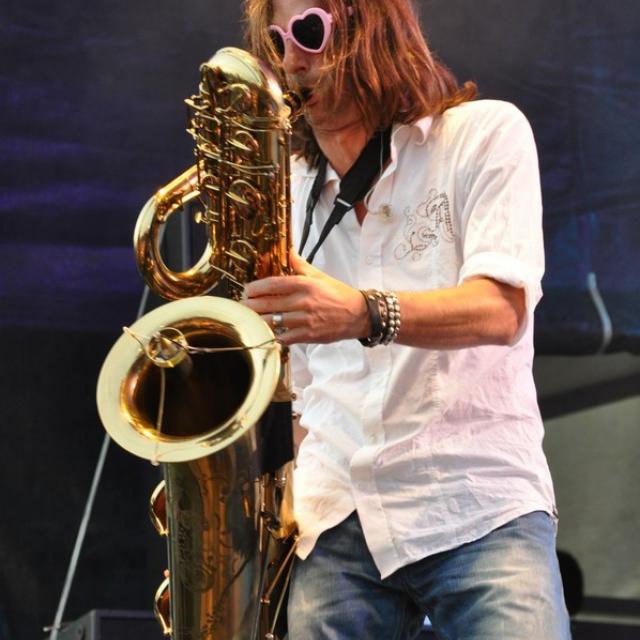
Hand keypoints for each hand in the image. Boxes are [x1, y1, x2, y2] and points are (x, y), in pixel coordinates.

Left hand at [242, 251, 368, 344]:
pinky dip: (274, 336)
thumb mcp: (320, 276)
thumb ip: (302, 266)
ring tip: (249, 318)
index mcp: (305, 285)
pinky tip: (266, 333)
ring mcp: (305, 320)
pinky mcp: (307, 335)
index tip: (247, 290)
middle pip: (269, 303)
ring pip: (273, 321)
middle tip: (242, 305)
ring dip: (258, 320)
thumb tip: (290, 252)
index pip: (273, 284)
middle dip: (251, 305)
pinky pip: (284, 337)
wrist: (358, 315)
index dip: (256, 288)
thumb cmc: (339, 294)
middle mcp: (303, 301)